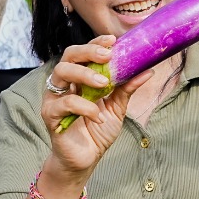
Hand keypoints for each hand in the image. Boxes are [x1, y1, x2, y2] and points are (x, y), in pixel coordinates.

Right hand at [40, 36, 153, 176]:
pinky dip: (85, 108)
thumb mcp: (117, 107)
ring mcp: (55, 98)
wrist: (86, 158)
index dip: (96, 43)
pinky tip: (98, 117)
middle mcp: (65, 84)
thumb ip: (127, 88)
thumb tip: (148, 70)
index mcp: (79, 78)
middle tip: (107, 56)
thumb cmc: (98, 131)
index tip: (113, 41)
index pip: (83, 53)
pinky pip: (65, 104)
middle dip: (88, 52)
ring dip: (84, 74)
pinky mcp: (50, 115)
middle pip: (69, 56)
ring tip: (103, 84)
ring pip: (61, 72)